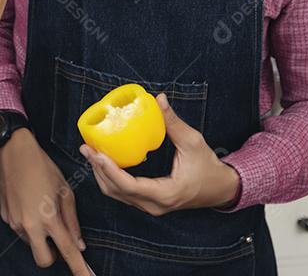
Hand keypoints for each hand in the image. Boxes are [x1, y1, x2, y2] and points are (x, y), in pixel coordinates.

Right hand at [0, 129, 91, 274]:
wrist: (12, 151)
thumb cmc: (40, 166)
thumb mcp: (65, 190)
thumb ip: (72, 220)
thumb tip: (79, 243)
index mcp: (48, 218)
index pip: (67, 251)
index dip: (79, 269)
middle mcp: (29, 225)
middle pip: (44, 260)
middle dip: (54, 255)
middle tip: (59, 238)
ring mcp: (15, 223)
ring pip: (31, 244)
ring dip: (40, 236)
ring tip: (43, 208)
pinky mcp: (6, 218)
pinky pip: (21, 230)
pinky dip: (29, 225)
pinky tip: (31, 204)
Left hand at [80, 93, 240, 215]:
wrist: (220, 189)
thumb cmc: (208, 167)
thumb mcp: (193, 142)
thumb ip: (174, 122)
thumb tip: (158, 99)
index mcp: (165, 193)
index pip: (128, 186)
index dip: (109, 170)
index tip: (96, 153)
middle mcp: (154, 205)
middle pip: (116, 191)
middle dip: (98, 169)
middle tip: (87, 147)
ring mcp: (150, 207)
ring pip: (117, 194)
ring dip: (101, 174)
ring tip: (91, 152)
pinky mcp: (148, 202)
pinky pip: (123, 193)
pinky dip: (110, 178)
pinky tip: (105, 161)